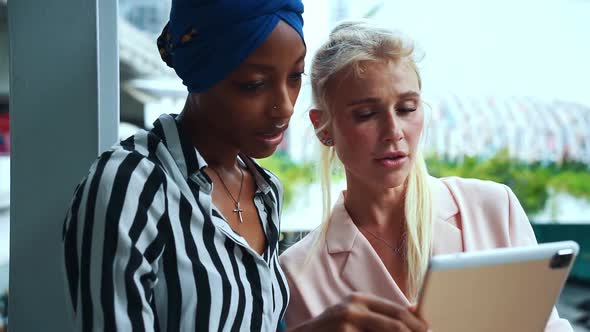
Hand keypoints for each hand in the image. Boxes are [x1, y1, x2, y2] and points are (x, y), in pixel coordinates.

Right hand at [289, 292, 427, 331]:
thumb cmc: (330, 330)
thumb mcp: (353, 316)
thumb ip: (379, 315)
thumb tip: (414, 312)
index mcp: (359, 299)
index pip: (397, 310)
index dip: (416, 323)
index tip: (428, 330)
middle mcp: (353, 308)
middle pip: (396, 324)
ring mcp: (346, 324)